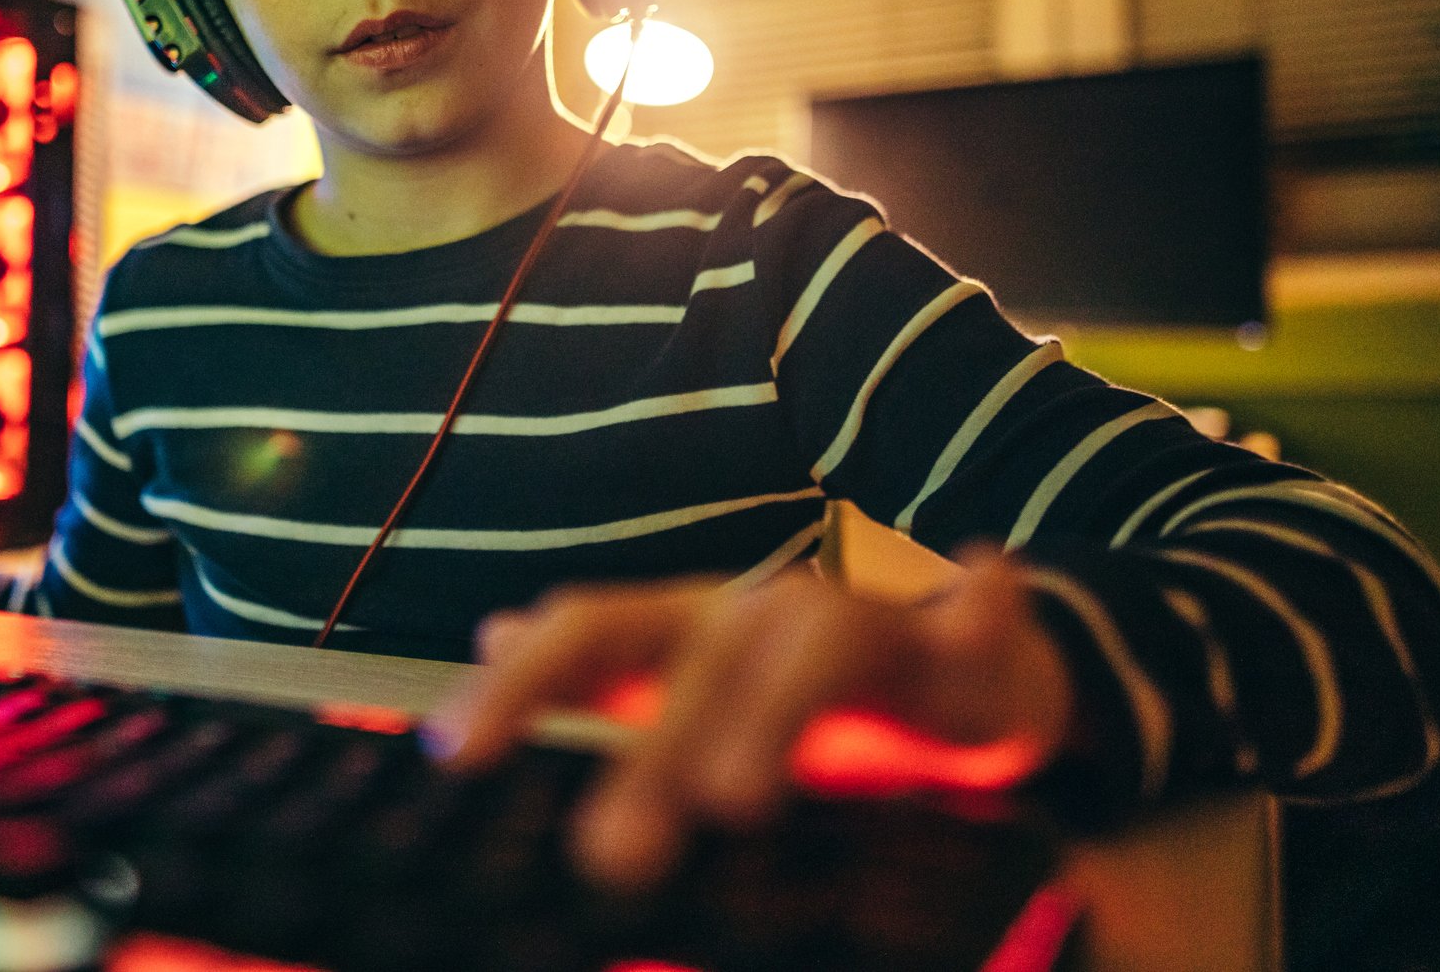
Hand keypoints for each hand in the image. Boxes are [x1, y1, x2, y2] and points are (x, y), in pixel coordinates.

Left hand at [428, 555, 1075, 891]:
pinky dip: (985, 604)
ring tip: (733, 794)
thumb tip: (495, 626)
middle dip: (648, 754)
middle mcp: (762, 612)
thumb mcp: (695, 664)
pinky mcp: (964, 649)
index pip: (590, 631)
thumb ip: (602, 661)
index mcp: (692, 624)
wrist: (958, 644)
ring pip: (814, 646)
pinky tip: (986, 582)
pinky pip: (982, 620)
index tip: (454, 752)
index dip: (519, 683)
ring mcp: (864, 621)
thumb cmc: (805, 675)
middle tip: (609, 856)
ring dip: (770, 711)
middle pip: (696, 664)